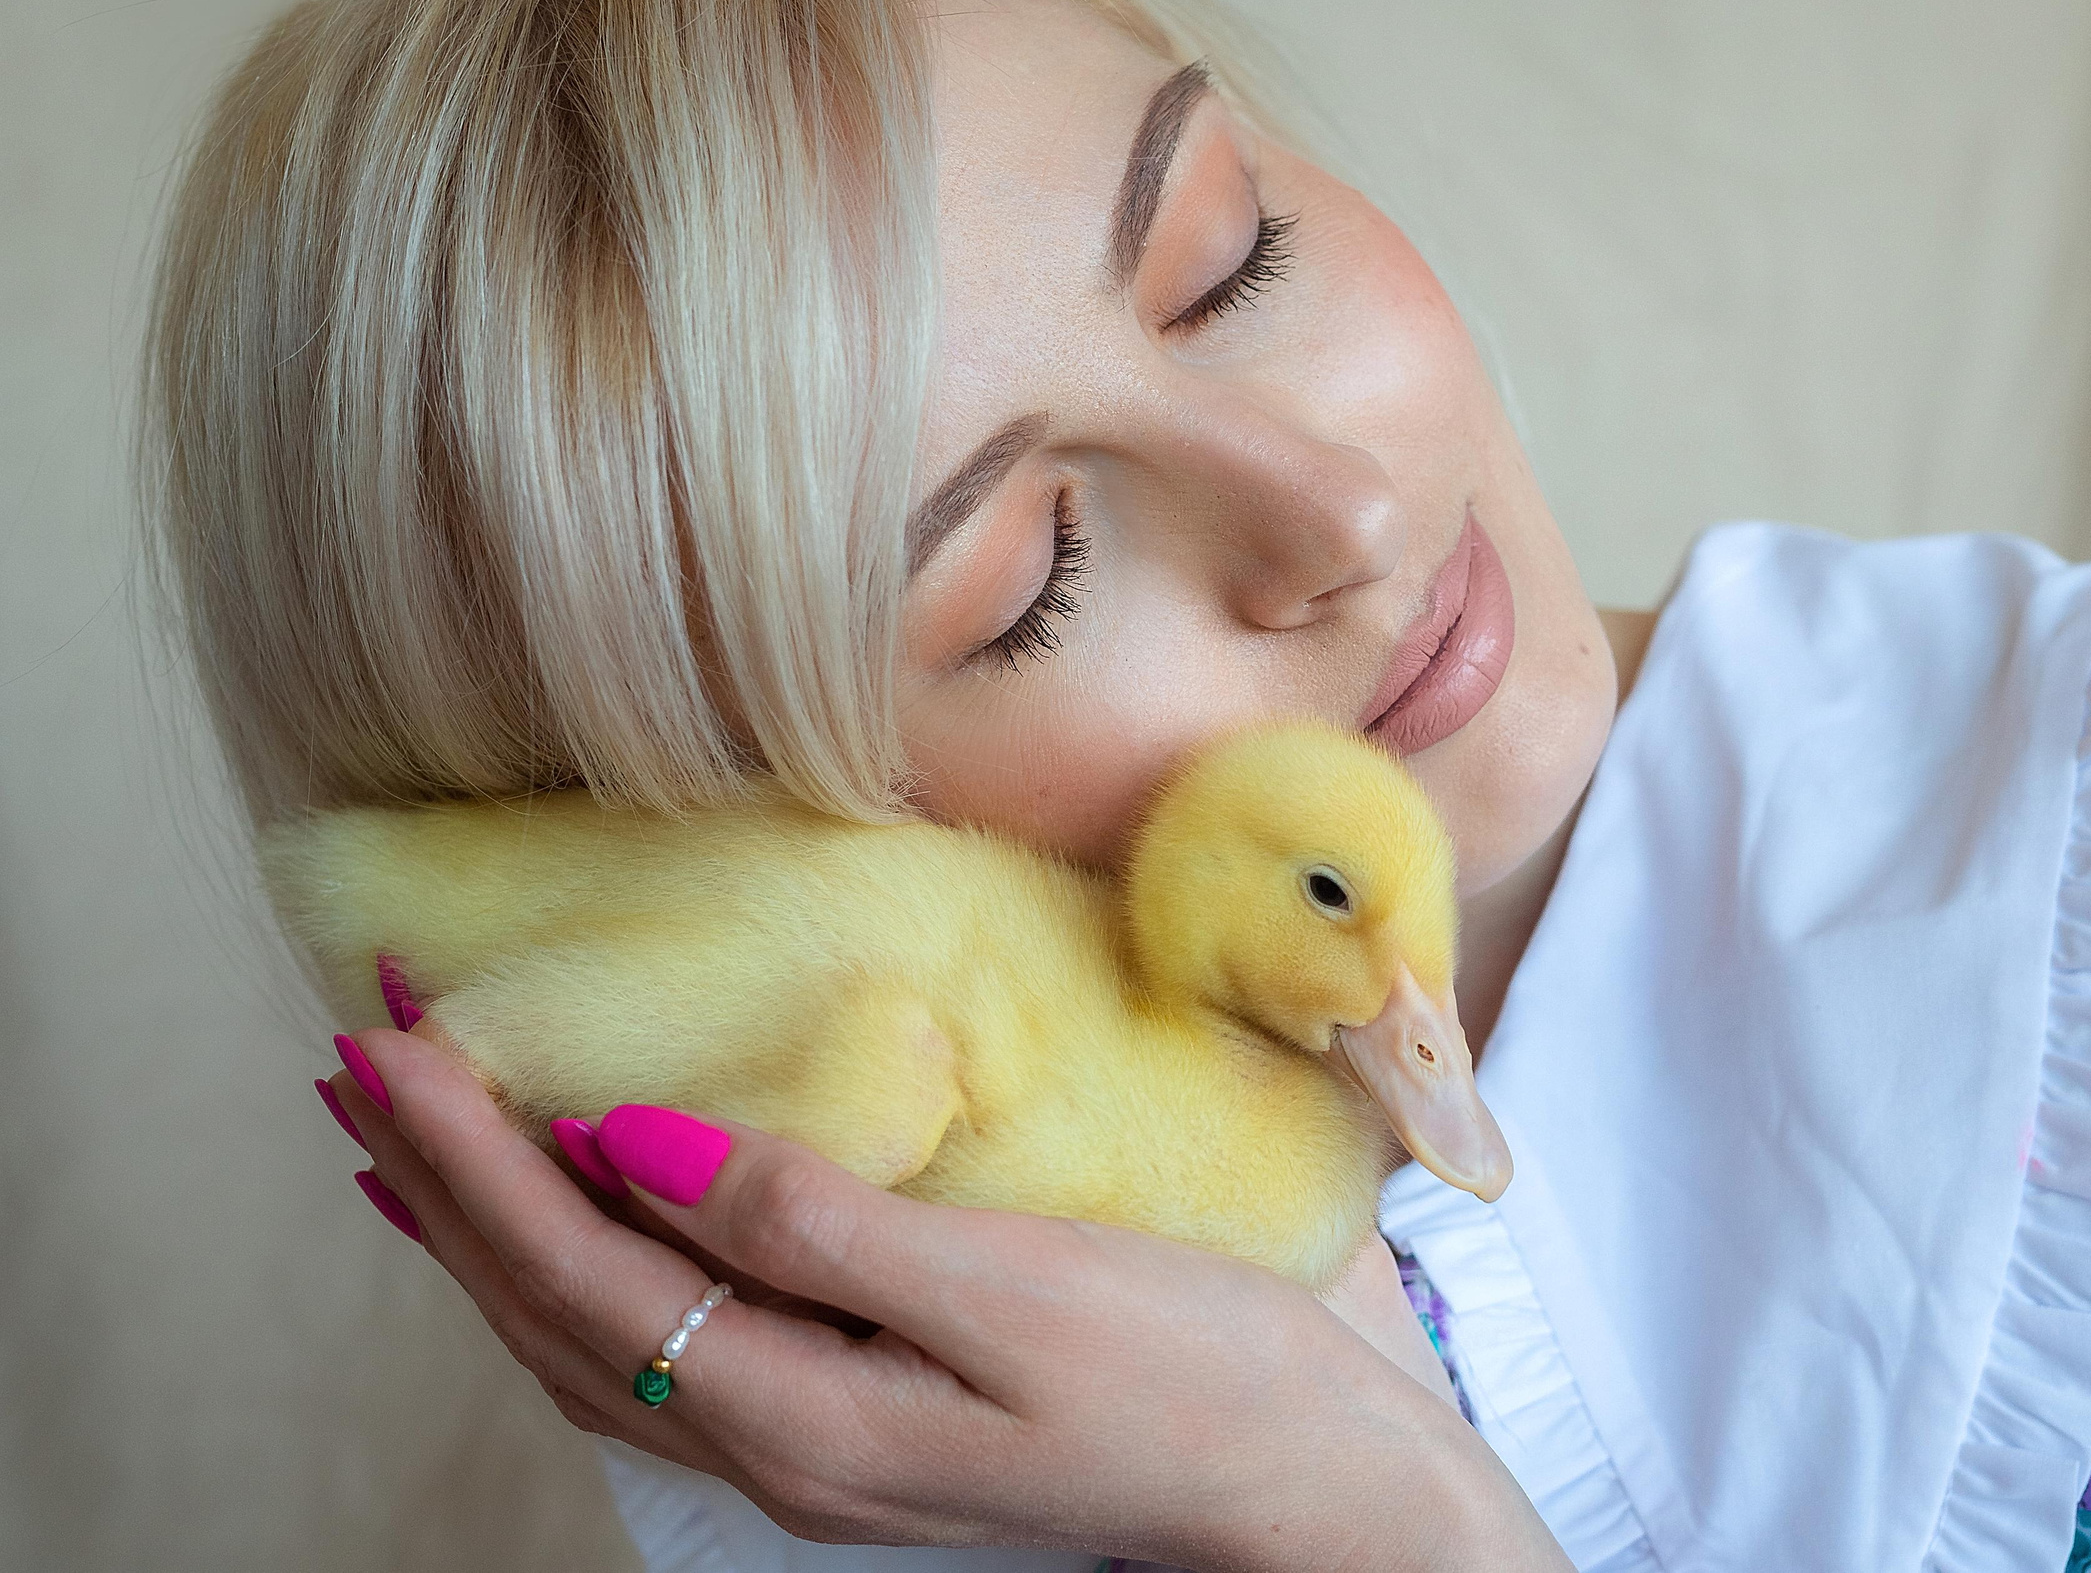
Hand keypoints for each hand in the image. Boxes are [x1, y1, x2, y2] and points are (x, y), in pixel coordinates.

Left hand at [323, 1028, 1567, 1572]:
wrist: (1303, 1484)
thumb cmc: (1188, 1374)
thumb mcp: (1012, 1288)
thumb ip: (816, 1224)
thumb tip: (643, 1149)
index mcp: (804, 1413)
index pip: (581, 1274)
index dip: (476, 1158)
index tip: (400, 1035)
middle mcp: (781, 1446)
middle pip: (556, 1313)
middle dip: (445, 1184)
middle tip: (359, 1054)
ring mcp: (817, 1445)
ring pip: (595, 1340)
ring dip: (489, 1232)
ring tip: (410, 1140)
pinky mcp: (859, 1417)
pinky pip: (664, 1345)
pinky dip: (580, 1274)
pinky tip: (575, 1228)